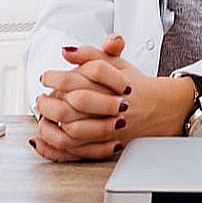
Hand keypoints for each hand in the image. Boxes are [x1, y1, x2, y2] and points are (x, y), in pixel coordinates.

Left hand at [29, 35, 195, 162]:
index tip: (45, 76)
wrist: (161, 108)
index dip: (56, 76)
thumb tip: (66, 50)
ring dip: (54, 124)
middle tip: (40, 98)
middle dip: (52, 101)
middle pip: (77, 103)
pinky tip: (44, 140)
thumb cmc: (132, 84)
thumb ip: (90, 53)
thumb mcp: (115, 62)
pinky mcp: (109, 145)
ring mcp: (111, 127)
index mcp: (112, 82)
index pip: (80, 77)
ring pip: (76, 129)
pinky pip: (80, 151)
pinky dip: (58, 148)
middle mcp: (112, 106)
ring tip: (42, 116)